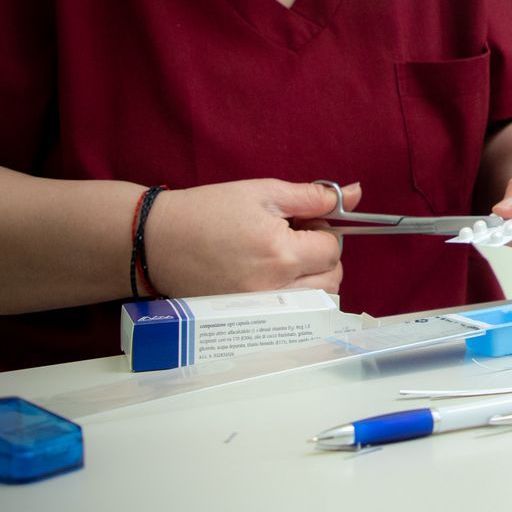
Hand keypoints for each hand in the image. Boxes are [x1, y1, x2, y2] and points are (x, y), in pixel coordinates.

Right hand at [141, 179, 360, 296]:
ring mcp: (261, 308)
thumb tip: (355, 194)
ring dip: (313, 278)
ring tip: (283, 256)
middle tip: (296, 237)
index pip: (333, 248)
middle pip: (332, 279)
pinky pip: (292, 313)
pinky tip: (272, 275)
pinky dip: (295, 296)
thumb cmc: (207, 211)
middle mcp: (275, 288)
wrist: (156, 241)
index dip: (324, 229)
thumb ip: (312, 196)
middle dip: (324, 256)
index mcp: (281, 254)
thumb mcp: (263, 192)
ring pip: (316, 300)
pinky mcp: (249, 318)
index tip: (302, 221)